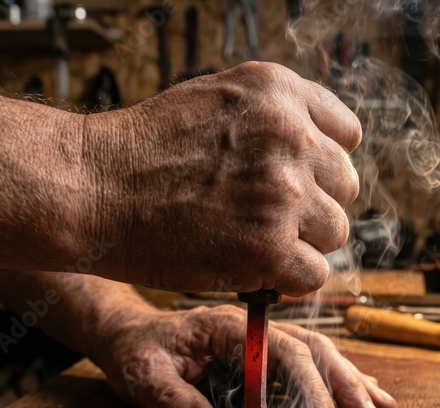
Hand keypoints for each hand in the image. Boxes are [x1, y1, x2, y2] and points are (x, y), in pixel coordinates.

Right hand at [83, 61, 361, 295]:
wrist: (92, 188)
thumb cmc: (142, 151)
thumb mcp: (216, 99)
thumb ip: (273, 116)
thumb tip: (322, 150)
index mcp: (279, 93)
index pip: (347, 136)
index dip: (320, 166)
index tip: (292, 183)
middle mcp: (289, 137)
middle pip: (344, 189)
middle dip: (311, 208)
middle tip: (261, 218)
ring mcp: (282, 193)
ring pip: (334, 234)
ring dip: (299, 246)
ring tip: (249, 242)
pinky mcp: (267, 247)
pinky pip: (314, 275)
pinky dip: (285, 281)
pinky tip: (251, 269)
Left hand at [91, 305, 395, 407]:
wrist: (128, 335)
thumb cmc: (136, 351)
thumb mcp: (142, 375)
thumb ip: (172, 402)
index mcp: (229, 327)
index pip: (283, 353)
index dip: (310, 388)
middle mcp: (254, 329)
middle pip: (313, 350)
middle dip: (345, 385)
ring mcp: (262, 340)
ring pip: (318, 356)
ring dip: (350, 382)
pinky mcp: (263, 357)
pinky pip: (307, 365)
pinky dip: (336, 382)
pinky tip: (362, 394)